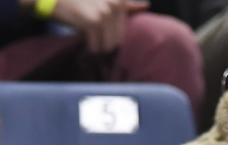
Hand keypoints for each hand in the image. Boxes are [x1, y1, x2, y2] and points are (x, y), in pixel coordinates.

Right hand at [25, 0, 149, 53]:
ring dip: (96, 56)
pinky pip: (95, 49)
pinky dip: (88, 56)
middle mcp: (115, 4)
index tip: (99, 47)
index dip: (111, 42)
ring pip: (107, 47)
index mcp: (120, 0)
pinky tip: (81, 55)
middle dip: (104, 51)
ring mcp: (104, 13)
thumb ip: (125, 4)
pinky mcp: (92, 22)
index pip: (122, 32)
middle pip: (117, 41)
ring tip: (86, 56)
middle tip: (90, 55)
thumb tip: (145, 6)